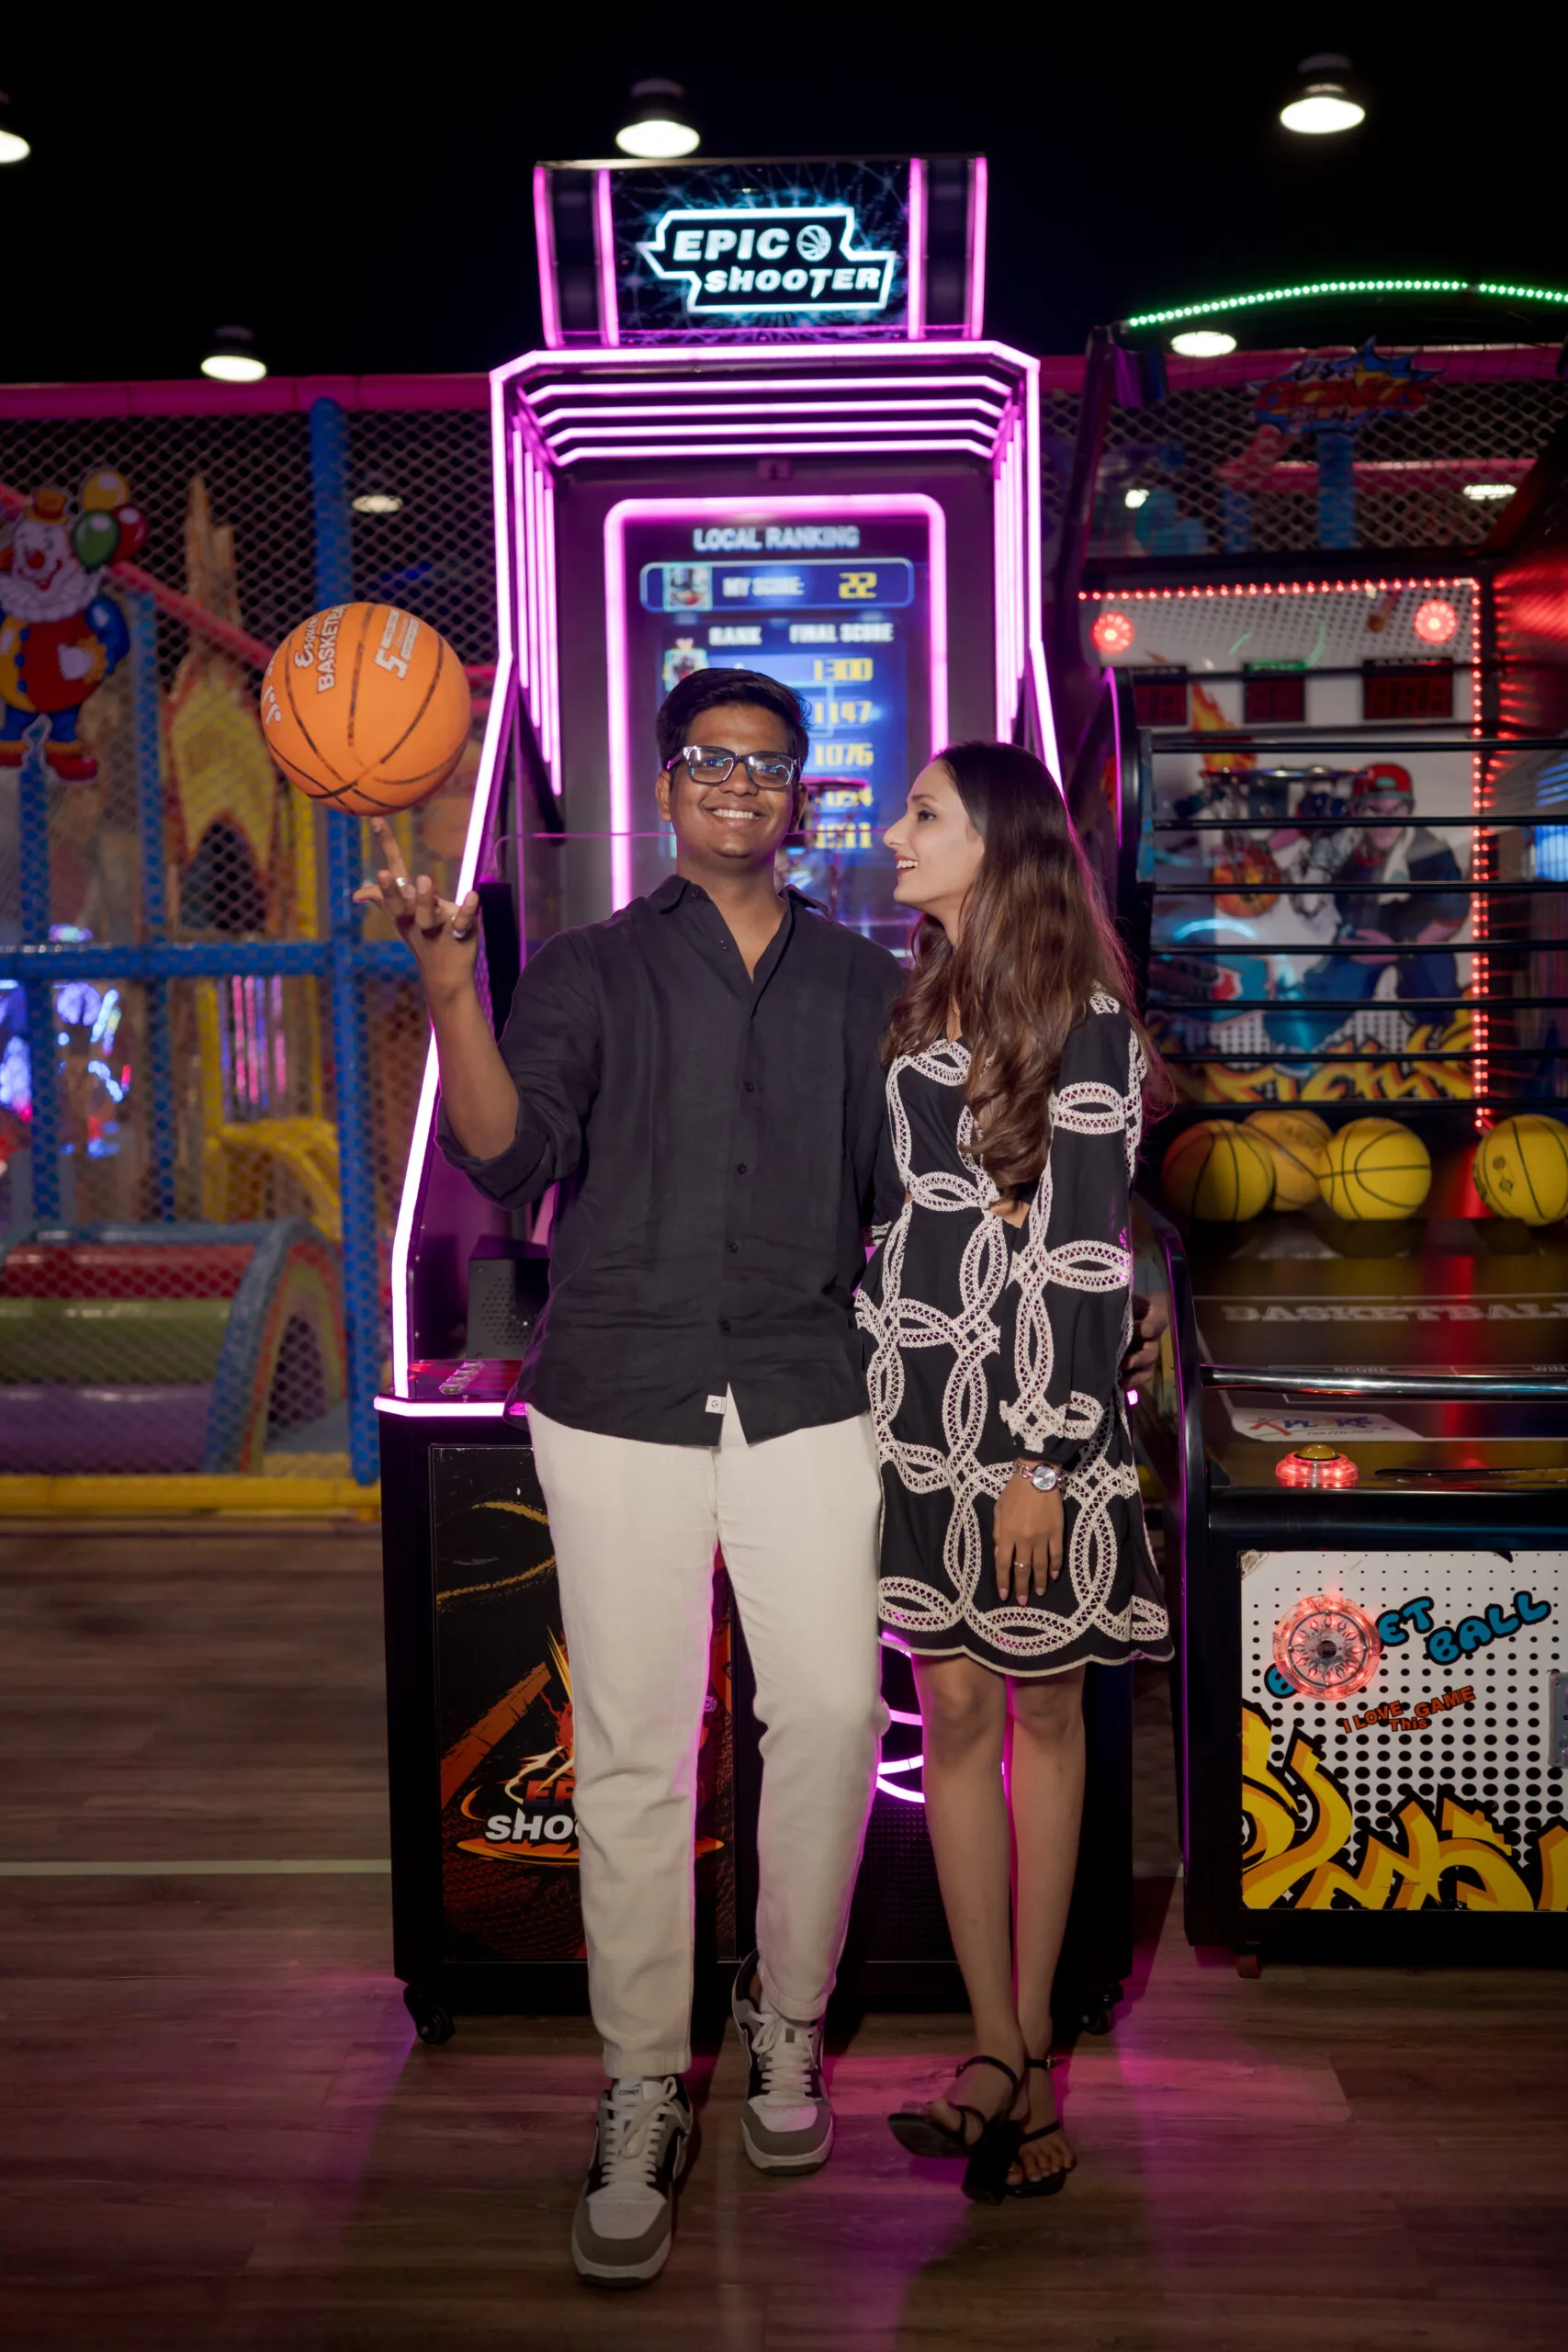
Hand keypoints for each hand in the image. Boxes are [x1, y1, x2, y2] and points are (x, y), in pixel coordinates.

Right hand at [353, 816, 479, 1005]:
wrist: (445, 974)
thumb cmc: (423, 940)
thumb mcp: (403, 919)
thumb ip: (383, 901)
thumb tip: (357, 894)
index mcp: (403, 908)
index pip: (393, 874)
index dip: (387, 846)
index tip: (378, 820)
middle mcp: (416, 916)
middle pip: (400, 903)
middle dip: (391, 890)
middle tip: (383, 873)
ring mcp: (436, 926)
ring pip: (427, 913)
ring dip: (425, 899)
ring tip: (424, 881)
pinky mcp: (459, 934)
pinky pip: (462, 922)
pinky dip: (467, 910)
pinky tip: (473, 895)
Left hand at [993, 1469, 1063, 1600]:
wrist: (1037, 1476)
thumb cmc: (1014, 1492)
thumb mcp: (998, 1510)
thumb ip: (998, 1533)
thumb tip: (1000, 1554)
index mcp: (1007, 1534)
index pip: (1003, 1564)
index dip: (1003, 1581)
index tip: (1004, 1594)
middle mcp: (1024, 1539)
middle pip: (1022, 1569)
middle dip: (1021, 1587)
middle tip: (1021, 1602)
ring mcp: (1043, 1537)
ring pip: (1041, 1566)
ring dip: (1040, 1582)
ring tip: (1039, 1593)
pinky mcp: (1057, 1533)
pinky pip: (1056, 1554)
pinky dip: (1055, 1567)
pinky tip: (1054, 1576)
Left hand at [1120, 1290, 1167, 1383]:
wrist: (1121, 1309)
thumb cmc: (1124, 1301)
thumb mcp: (1125, 1298)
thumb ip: (1122, 1301)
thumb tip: (1110, 1303)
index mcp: (1153, 1317)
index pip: (1155, 1324)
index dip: (1142, 1328)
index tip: (1129, 1328)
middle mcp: (1152, 1337)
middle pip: (1152, 1351)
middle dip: (1139, 1358)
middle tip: (1125, 1362)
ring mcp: (1147, 1352)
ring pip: (1147, 1367)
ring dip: (1136, 1375)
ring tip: (1122, 1380)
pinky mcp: (1139, 1364)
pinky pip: (1141, 1376)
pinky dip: (1133, 1382)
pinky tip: (1121, 1385)